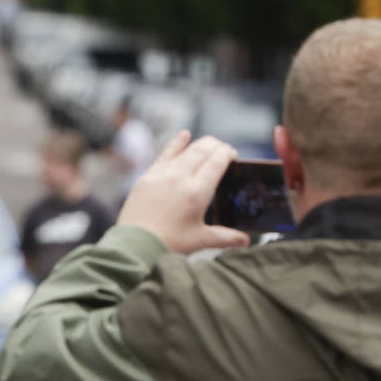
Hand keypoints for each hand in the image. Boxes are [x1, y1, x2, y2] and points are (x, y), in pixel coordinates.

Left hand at [117, 130, 250, 254]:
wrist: (134, 246)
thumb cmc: (167, 243)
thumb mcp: (199, 240)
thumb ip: (225, 237)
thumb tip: (246, 241)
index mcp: (197, 192)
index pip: (218, 160)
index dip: (228, 153)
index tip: (232, 155)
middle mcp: (180, 178)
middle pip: (203, 150)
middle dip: (217, 146)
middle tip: (223, 150)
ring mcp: (162, 175)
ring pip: (186, 149)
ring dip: (200, 144)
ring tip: (209, 144)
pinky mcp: (147, 177)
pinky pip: (165, 154)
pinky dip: (177, 143)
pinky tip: (184, 135)